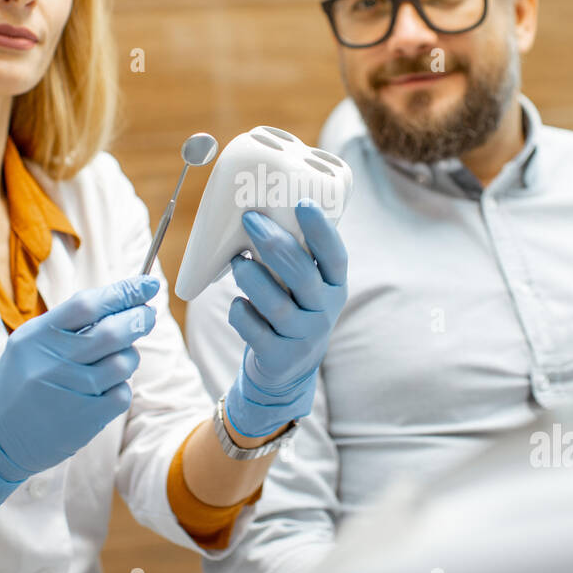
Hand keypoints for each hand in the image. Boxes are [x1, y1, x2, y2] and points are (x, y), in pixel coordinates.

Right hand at [0, 275, 159, 527]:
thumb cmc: (20, 384)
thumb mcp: (28, 345)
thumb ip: (67, 325)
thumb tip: (120, 302)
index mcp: (37, 336)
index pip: (87, 304)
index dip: (123, 292)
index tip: (147, 284)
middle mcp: (52, 362)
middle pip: (111, 332)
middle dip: (138, 320)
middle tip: (148, 315)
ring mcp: (70, 391)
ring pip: (123, 363)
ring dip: (130, 356)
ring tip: (120, 358)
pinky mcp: (85, 418)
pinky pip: (122, 393)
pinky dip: (121, 387)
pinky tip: (107, 388)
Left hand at [224, 200, 347, 438]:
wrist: (289, 369)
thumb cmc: (293, 309)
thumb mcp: (307, 286)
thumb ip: (297, 256)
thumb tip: (264, 204)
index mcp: (335, 286)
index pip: (335, 256)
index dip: (321, 230)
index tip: (303, 203)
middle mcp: (324, 311)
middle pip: (301, 275)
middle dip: (273, 243)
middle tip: (250, 220)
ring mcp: (303, 337)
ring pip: (276, 304)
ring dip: (251, 277)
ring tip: (237, 261)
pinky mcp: (279, 357)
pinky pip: (254, 330)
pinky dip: (240, 313)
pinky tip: (237, 304)